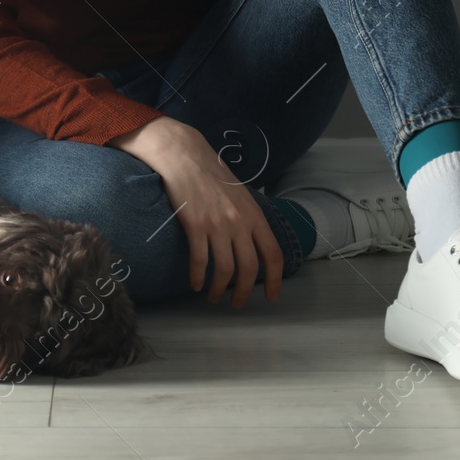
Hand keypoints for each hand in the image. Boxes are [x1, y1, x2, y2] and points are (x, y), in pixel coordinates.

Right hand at [110, 116, 283, 307]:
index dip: (275, 280)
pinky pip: (199, 260)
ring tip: (214, 297)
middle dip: (244, 292)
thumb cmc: (211, 173)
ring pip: (224, 270)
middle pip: (249, 268)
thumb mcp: (241, 194)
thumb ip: (249, 218)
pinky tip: (196, 283)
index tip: (271, 296)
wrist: (184, 155)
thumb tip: (255, 244)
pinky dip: (198, 277)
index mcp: (254, 214)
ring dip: (220, 289)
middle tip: (237, 304)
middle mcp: (239, 221)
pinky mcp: (194, 224)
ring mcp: (217, 224)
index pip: (273, 254)